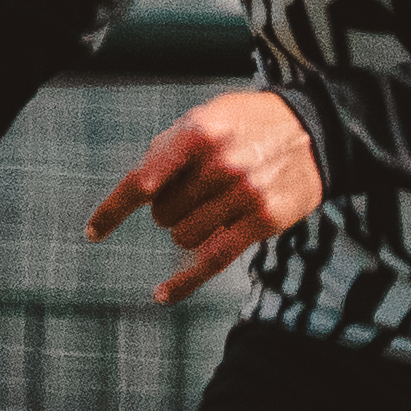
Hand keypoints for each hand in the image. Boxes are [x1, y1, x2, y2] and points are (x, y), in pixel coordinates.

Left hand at [89, 89, 322, 304]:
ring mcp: (244, 194)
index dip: (114, 210)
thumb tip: (139, 190)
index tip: (93, 232)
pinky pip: (211, 261)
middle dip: (170, 207)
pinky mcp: (262, 222)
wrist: (317, 131)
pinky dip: (183, 282)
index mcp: (200, 132)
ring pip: (183, 236)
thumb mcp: (207, 116)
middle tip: (197, 191)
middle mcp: (221, 163)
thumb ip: (169, 149)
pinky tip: (162, 294)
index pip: (143, 180)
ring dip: (188, 229)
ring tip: (214, 207)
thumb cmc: (249, 124)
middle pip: (162, 213)